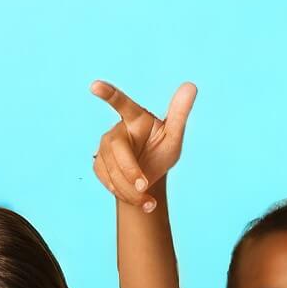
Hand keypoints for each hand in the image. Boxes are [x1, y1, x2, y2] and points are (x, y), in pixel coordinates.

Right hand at [90, 81, 196, 212]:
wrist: (149, 179)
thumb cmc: (161, 152)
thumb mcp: (174, 137)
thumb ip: (179, 114)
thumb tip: (191, 85)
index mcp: (136, 118)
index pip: (122, 104)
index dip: (109, 94)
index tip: (94, 86)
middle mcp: (117, 130)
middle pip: (117, 149)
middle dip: (130, 170)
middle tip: (144, 186)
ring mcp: (104, 147)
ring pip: (111, 169)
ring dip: (130, 189)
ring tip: (149, 202)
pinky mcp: (98, 164)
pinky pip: (107, 181)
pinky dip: (124, 194)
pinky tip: (138, 198)